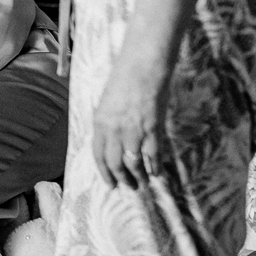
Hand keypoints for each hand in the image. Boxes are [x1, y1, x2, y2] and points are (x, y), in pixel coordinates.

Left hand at [91, 52, 167, 189]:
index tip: (110, 184)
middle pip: (116, 164)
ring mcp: (133, 131)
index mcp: (100, 123)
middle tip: (129, 187)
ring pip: (134, 164)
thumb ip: (108, 124)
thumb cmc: (123, 81)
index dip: (104, 172)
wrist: (142, 68)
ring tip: (143, 183)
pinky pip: (153, 155)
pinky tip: (157, 172)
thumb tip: (112, 143)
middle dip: (122, 179)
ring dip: (139, 176)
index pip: (98, 155)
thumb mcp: (107, 103)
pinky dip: (155, 166)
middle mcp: (114, 130)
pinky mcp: (152, 129)